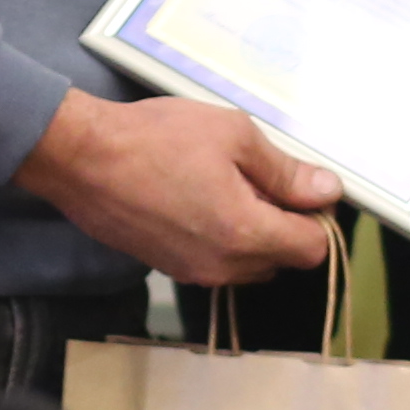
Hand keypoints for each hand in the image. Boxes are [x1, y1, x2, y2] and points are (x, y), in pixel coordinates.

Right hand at [15, 90, 335, 286]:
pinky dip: (221, 237)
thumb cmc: (155, 139)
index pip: (313, 249)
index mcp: (246, 235)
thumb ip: (285, 171)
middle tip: (258, 177)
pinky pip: (217, 262)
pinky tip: (197, 197)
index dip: (316, 216)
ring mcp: (194, 273)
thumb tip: (327, 191)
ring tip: (223, 184)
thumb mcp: (233, 136)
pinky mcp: (170, 269)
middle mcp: (223, 268)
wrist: (82, 159)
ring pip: (250, 264)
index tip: (301, 186)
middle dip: (283, 223)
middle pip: (283, 260)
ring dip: (252, 232)